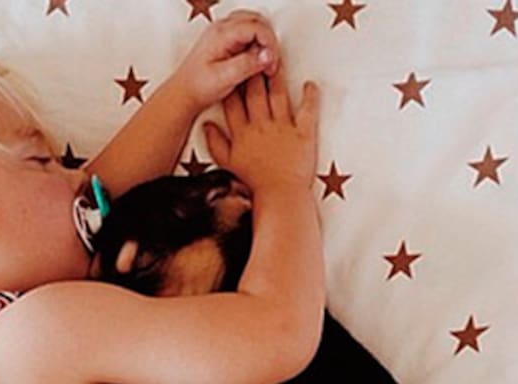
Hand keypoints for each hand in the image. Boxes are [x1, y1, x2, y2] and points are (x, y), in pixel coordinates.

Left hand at [171, 9, 280, 112]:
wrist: (183, 94)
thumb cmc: (199, 87)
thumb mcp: (225, 78)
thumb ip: (247, 64)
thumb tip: (268, 55)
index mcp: (221, 34)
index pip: (256, 26)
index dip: (269, 44)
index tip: (271, 63)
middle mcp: (221, 29)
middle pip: (257, 21)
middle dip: (269, 40)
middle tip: (270, 63)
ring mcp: (222, 33)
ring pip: (253, 24)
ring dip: (264, 41)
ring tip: (264, 63)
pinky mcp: (224, 41)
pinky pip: (247, 32)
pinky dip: (257, 43)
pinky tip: (256, 61)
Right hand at [202, 65, 319, 194]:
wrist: (279, 197)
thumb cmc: (253, 185)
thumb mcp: (227, 164)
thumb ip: (216, 143)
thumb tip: (208, 124)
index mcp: (242, 133)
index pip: (233, 102)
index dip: (231, 84)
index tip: (231, 68)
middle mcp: (261, 125)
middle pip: (254, 92)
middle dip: (252, 71)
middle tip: (254, 53)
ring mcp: (283, 128)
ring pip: (278, 95)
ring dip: (276, 76)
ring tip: (276, 60)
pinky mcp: (304, 133)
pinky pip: (308, 110)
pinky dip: (310, 96)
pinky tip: (310, 85)